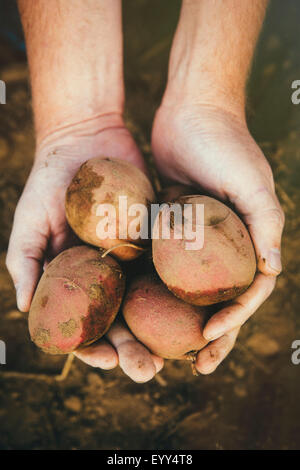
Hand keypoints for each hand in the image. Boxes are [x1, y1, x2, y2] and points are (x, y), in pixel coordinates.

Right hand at [6, 115, 162, 381]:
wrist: (87, 137)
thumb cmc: (50, 181)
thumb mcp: (29, 222)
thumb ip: (26, 262)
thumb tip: (25, 309)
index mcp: (76, 278)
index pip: (83, 323)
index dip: (92, 347)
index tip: (105, 361)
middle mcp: (107, 274)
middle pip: (120, 321)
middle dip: (133, 350)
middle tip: (148, 372)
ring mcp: (133, 257)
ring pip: (149, 303)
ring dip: (161, 331)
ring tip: (177, 354)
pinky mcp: (157, 238)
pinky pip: (169, 267)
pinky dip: (180, 290)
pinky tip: (194, 310)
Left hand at [152, 102, 283, 373]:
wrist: (190, 112)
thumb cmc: (226, 144)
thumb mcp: (250, 182)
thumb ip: (265, 222)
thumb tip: (271, 270)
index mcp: (247, 242)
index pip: (246, 294)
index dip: (233, 322)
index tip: (208, 340)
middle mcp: (223, 247)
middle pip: (219, 302)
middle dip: (211, 336)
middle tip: (194, 366)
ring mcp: (195, 241)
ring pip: (188, 292)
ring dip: (181, 322)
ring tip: (164, 350)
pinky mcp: (169, 229)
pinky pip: (162, 265)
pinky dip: (155, 289)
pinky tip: (138, 310)